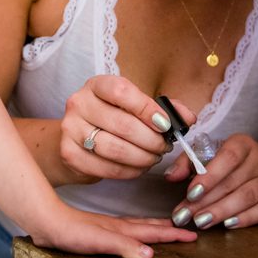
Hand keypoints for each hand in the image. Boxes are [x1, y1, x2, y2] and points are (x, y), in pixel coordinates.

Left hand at [29, 201, 198, 257]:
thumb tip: (150, 254)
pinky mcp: (98, 231)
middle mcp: (118, 226)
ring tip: (168, 227)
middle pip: (150, 226)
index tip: (193, 234)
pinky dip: (138, 230)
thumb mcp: (99, 241)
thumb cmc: (70, 232)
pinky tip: (134, 234)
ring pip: (139, 226)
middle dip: (170, 228)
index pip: (153, 231)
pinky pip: (127, 229)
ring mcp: (108, 227)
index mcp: (122, 229)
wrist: (46, 221)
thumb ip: (124, 246)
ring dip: (156, 227)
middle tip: (188, 230)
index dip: (173, 234)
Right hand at [58, 75, 196, 182]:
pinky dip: (129, 171)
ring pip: (114, 149)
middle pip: (122, 125)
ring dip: (142, 158)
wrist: (75, 138)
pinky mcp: (69, 154)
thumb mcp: (133, 106)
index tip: (166, 124)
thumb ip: (163, 109)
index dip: (147, 109)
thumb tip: (188, 118)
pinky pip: (106, 168)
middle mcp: (79, 103)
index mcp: (96, 85)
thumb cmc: (110, 119)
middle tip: (164, 147)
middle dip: (151, 140)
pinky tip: (138, 167)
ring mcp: (71, 129)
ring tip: (153, 158)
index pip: (121, 92)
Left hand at [165, 133, 257, 230]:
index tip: (191, 193)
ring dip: (222, 211)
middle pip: (233, 182)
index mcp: (243, 143)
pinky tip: (227, 225)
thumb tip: (170, 176)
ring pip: (247, 197)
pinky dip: (246, 219)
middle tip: (186, 215)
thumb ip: (187, 163)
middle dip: (206, 201)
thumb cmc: (228, 162)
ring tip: (202, 222)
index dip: (209, 176)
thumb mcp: (207, 154)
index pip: (228, 157)